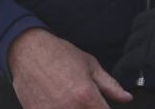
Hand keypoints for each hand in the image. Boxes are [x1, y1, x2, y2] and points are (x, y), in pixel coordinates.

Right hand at [8, 28, 132, 107]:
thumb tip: (126, 97)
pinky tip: (58, 101)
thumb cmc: (59, 54)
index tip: (102, 105)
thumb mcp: (90, 65)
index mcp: (86, 96)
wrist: (28, 52)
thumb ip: (110, 85)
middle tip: (84, 100)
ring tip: (70, 98)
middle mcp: (69, 108)